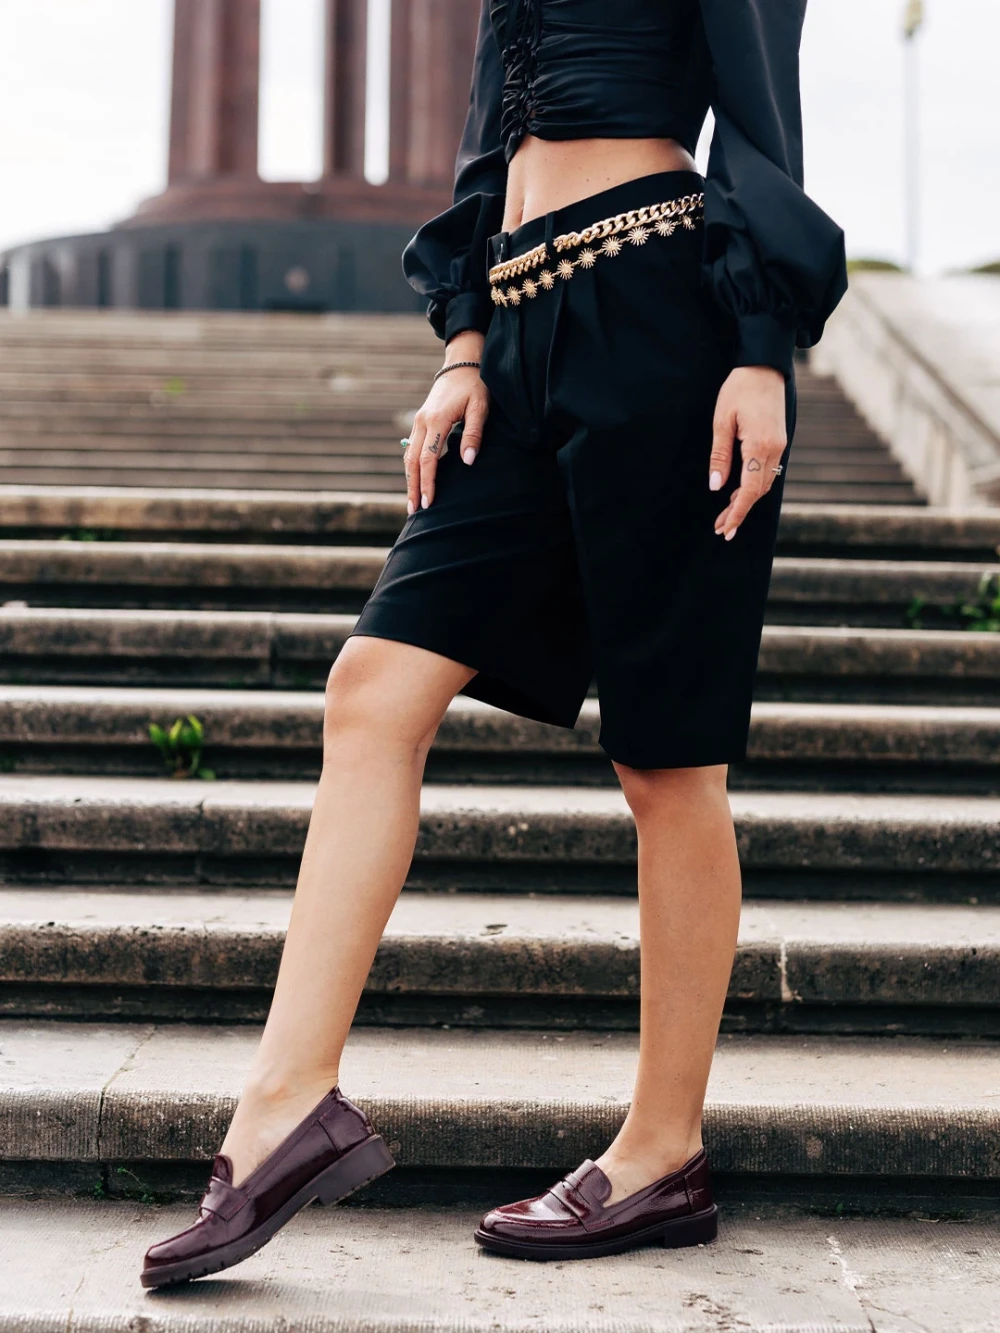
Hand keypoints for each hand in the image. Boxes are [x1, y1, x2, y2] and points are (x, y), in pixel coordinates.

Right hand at [403, 332, 488, 514]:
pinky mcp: (420, 420)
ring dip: (409, 479)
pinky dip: (411, 467)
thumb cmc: (475, 385)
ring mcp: (418, 420)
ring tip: (412, 502)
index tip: (429, 503)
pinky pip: (411, 448)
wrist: (462, 363)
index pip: (428, 459)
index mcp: (436, 420)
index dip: (428, 483)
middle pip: (412, 461)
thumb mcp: (480, 407)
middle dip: (412, 487)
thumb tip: (468, 461)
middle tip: (413, 511)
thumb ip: (474, 434)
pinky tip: (415, 481)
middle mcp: (422, 421)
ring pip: (408, 456)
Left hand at [708, 365, 786, 539]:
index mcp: (760, 446)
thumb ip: (720, 456)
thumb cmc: (739, 389)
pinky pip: (767, 471)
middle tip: (721, 528)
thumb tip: (716, 486)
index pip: (750, 490)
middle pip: (759, 492)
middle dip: (740, 511)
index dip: (737, 512)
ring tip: (725, 515)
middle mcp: (775, 449)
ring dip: (746, 500)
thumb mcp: (722, 421)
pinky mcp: (779, 441)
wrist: (765, 366)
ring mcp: (780, 446)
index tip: (725, 528)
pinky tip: (739, 493)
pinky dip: (753, 486)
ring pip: (765, 483)